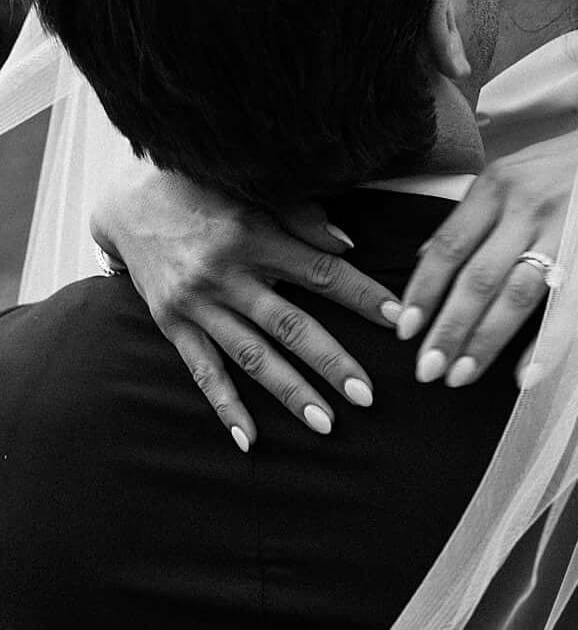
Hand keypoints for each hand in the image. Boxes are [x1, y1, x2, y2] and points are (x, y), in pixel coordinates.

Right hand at [97, 196, 401, 454]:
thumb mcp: (250, 189)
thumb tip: (348, 246)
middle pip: (290, 324)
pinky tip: (249, 441)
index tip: (400, 320)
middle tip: (367, 395)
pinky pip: (204, 373)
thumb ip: (301, 214)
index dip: (362, 296)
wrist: (126, 202)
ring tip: (326, 424)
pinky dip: (227, 407)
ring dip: (290, 392)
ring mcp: (198, 303)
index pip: (321, 271)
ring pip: (253, 356)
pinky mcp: (173, 325)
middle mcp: (227, 272)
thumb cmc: (201, 191)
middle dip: (331, 362)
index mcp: (255, 234)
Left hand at [393, 178, 558, 398]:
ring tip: (459, 376)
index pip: (448, 245)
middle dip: (447, 328)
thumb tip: (429, 255)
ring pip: (516, 295)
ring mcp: (566, 230)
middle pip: (476, 278)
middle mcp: (527, 206)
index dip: (422, 291)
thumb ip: (476, 214)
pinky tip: (524, 376)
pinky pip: (568, 307)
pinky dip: (546, 345)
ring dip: (484, 341)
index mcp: (499, 184)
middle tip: (425, 369)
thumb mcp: (518, 173)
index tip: (403, 328)